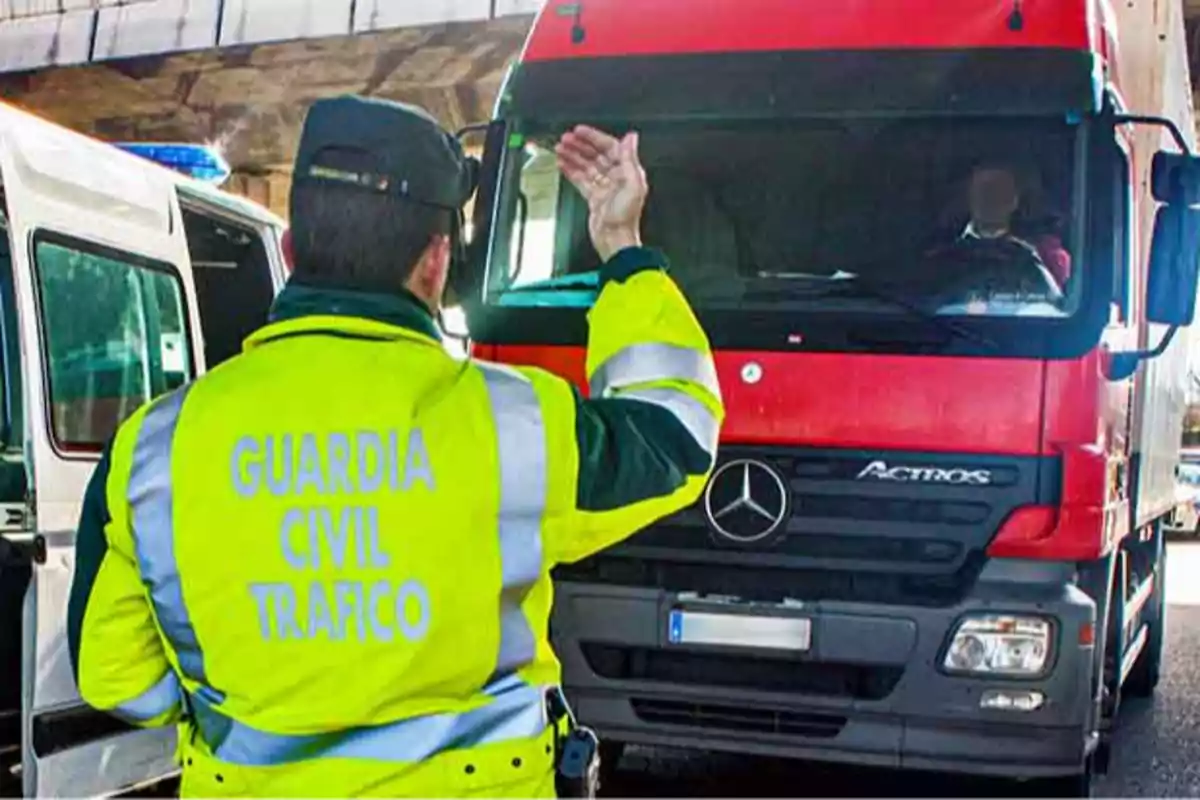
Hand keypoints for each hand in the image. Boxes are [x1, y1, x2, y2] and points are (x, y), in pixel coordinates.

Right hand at [555, 125, 647, 261]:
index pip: (609, 147)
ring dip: (573, 155)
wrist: (614, 240)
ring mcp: (604, 187)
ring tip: (560, 148)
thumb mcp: (633, 184)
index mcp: (627, 172)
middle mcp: (616, 178)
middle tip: (566, 138)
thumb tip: (631, 138)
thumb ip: (630, 159)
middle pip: (596, 155)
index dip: (594, 137)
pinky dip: (571, 170)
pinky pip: (581, 179)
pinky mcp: (594, 198)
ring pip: (586, 166)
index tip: (580, 131)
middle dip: (580, 145)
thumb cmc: (626, 218)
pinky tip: (562, 163)